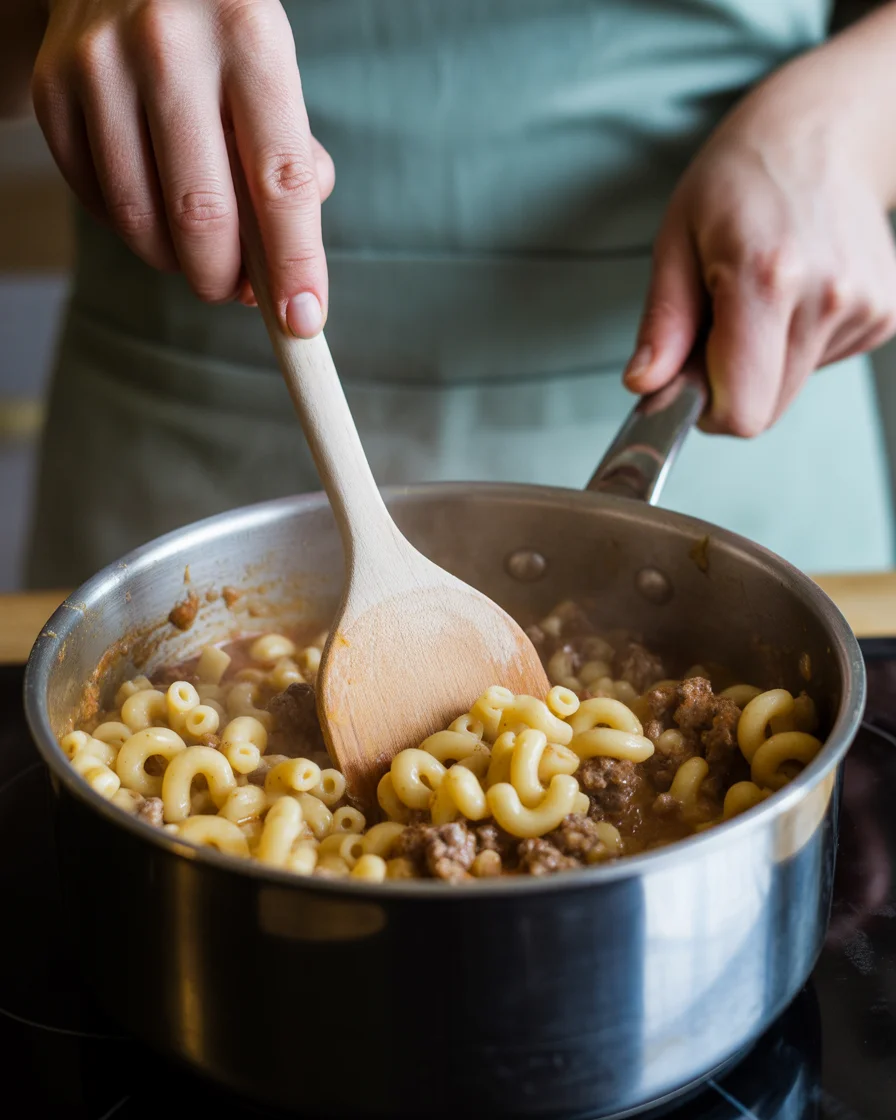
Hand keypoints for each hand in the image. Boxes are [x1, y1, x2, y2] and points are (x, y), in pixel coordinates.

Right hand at [31, 0, 334, 335]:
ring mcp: (100, 64)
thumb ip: (293, 158)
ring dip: (175, 263)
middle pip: (200, 213)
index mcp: (248, 35)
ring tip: (198, 256)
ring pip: (139, 217)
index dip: (295, 263)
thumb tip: (286, 263)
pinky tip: (154, 214)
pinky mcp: (53, 87)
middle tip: (236, 291)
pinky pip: (96, 200)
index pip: (280, 179)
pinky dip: (132, 230)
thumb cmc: (219, 32)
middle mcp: (169, 44)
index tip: (302, 320)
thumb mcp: (273, 69)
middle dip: (223, 278)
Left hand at [623, 64, 895, 435]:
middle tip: (719, 323)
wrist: (821, 132)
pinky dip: (798, 343)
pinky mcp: (887, 313)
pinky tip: (796, 291)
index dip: (708, 410)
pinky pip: (822, 363)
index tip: (690, 382)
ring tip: (761, 294)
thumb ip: (663, 322)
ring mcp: (864, 305)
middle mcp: (827, 295)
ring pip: (793, 388)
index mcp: (766, 278)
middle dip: (732, 383)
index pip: (743, 411)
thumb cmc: (740, 179)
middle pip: (768, 409)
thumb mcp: (676, 240)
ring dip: (765, 361)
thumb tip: (644, 384)